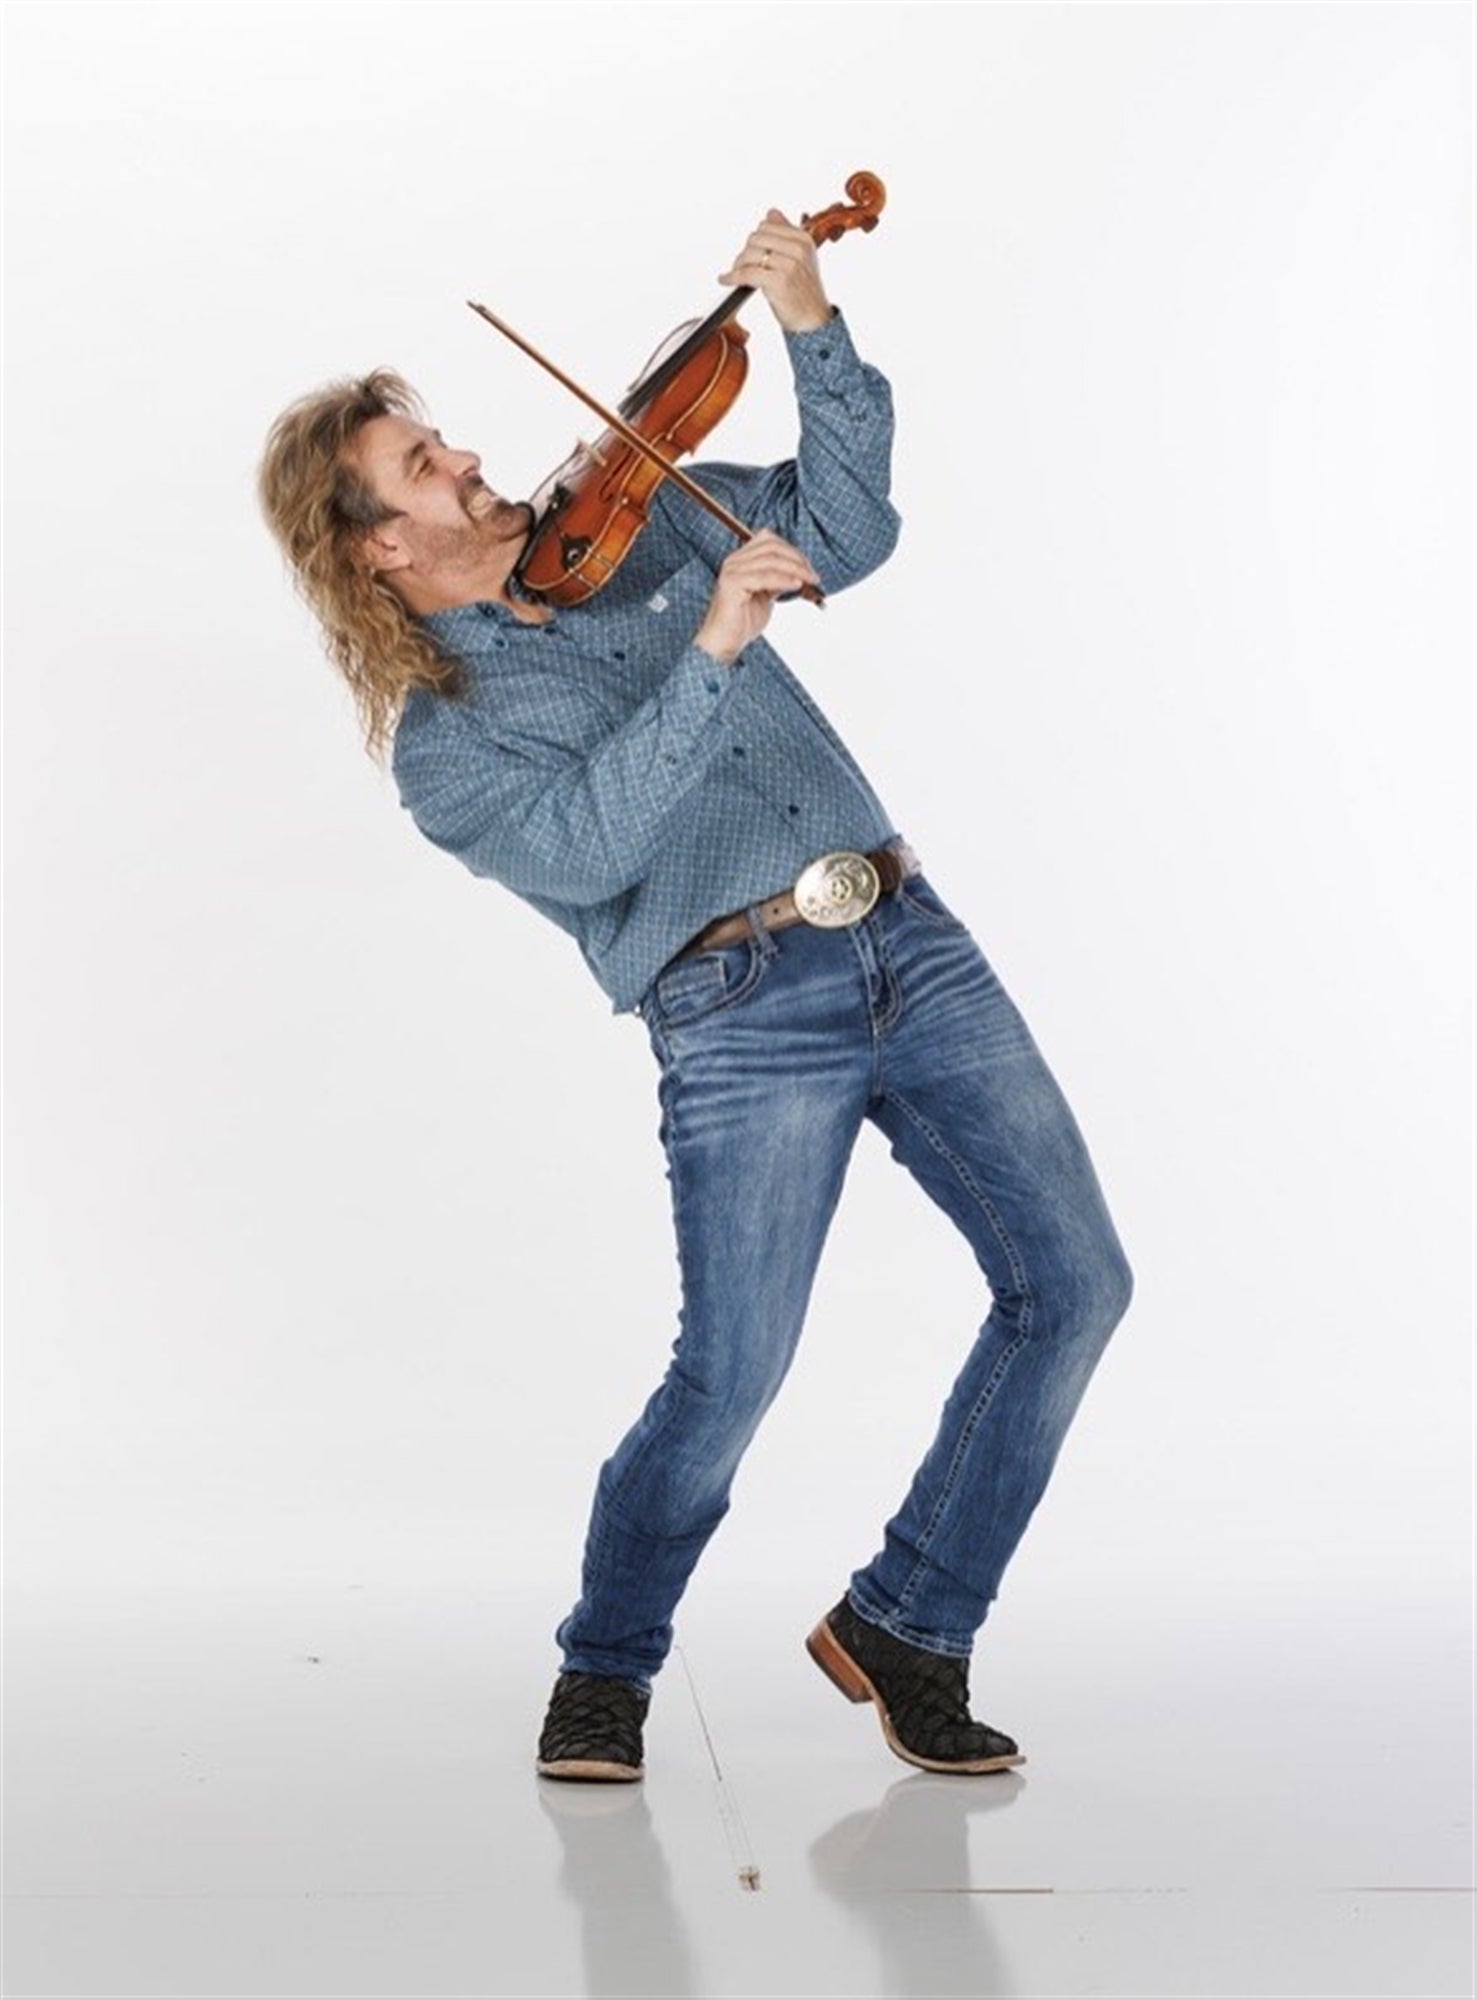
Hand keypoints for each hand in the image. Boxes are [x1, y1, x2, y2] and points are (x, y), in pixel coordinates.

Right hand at [693, 531, 821, 664]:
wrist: (725, 643)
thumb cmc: (744, 622)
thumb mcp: (766, 595)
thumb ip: (778, 580)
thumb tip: (800, 573)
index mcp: (740, 560)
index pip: (769, 540)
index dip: (792, 550)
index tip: (808, 567)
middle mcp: (734, 561)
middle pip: (771, 547)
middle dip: (797, 559)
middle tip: (813, 576)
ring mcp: (731, 571)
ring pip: (770, 560)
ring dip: (796, 569)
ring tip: (810, 581)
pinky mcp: (732, 584)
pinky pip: (764, 576)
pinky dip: (784, 579)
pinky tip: (796, 585)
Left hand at [718, 208, 831, 333]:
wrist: (813, 320)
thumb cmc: (803, 291)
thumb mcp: (801, 256)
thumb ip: (786, 233)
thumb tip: (770, 212)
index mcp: (803, 239)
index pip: (767, 225)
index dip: (754, 239)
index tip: (751, 252)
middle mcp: (798, 249)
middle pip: (756, 237)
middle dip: (745, 251)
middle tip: (742, 265)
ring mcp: (789, 265)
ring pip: (750, 253)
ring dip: (738, 264)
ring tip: (737, 274)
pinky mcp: (778, 281)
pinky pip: (747, 273)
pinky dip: (732, 277)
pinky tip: (726, 280)